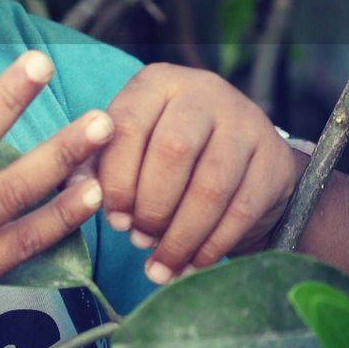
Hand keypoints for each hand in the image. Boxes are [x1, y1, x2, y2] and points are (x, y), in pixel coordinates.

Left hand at [96, 63, 302, 284]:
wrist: (243, 156)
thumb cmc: (168, 152)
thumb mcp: (132, 144)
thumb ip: (99, 164)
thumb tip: (74, 190)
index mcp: (157, 83)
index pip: (128, 125)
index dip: (117, 178)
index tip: (113, 219)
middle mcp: (203, 92)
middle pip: (172, 152)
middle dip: (151, 206)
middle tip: (138, 240)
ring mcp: (245, 122)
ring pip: (210, 186)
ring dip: (181, 235)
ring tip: (161, 264)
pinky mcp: (274, 159)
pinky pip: (242, 209)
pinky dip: (213, 245)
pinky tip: (193, 264)